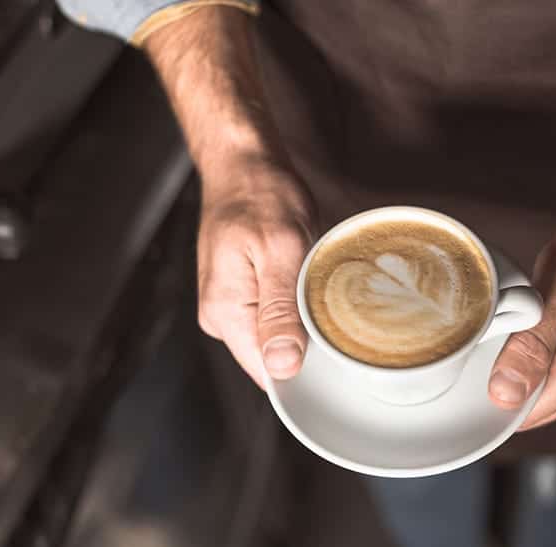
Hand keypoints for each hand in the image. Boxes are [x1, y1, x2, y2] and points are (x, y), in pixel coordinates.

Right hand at [197, 158, 315, 387]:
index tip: (334, 353)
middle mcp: (221, 316)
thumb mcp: (279, 250)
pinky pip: (274, 317)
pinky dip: (296, 307)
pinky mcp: (242, 293)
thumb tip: (283, 366)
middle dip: (308, 346)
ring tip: (319, 292)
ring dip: (304, 324)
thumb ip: (279, 311)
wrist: (244, 163)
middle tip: (334, 313)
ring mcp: (230, 305)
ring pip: (276, 338)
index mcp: (226, 312)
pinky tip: (308, 287)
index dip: (304, 372)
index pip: (267, 373)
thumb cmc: (261, 195)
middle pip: (273, 359)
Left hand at [487, 188, 555, 428]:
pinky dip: (543, 356)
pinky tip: (537, 327)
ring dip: (526, 365)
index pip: (528, 414)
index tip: (476, 362)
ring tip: (520, 324)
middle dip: (509, 380)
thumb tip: (504, 395)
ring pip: (549, 391)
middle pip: (538, 407)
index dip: (495, 393)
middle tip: (494, 335)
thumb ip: (531, 346)